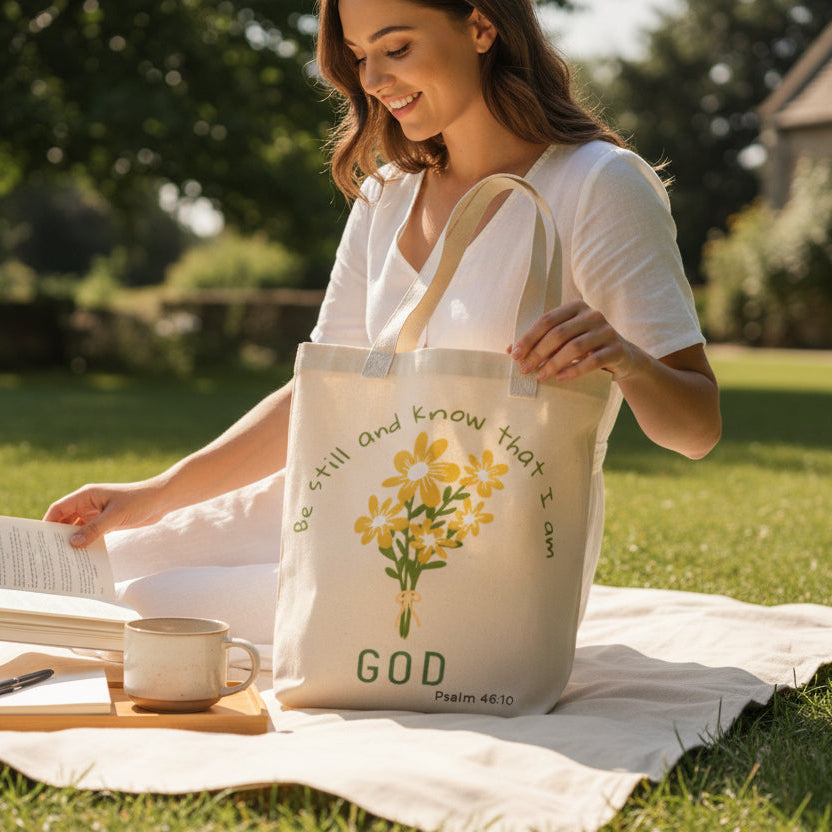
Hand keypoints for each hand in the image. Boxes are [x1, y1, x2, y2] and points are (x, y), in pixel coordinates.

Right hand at [43, 480, 167, 547]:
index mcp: (86, 495)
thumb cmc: (139, 501)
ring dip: (72, 541)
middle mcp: (88, 503)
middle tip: (48, 554)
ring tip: (63, 559)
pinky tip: (81, 557)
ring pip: (77, 528)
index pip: (59, 509)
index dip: (47, 523)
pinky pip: (90, 533)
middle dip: (57, 535)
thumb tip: (72, 543)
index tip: (40, 540)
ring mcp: (97, 513)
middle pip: (65, 520)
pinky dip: (85, 543)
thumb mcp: (116, 516)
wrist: (162, 499)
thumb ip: (95, 529)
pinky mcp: (107, 522)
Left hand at [509, 300, 643, 382]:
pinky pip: (592, 361)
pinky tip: (560, 378)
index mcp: (576, 307)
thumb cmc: (586, 347)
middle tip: (525, 369)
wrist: (622, 358)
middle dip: (538, 353)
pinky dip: (574, 370)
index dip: (529, 337)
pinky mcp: (617, 349)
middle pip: (558, 333)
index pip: (547, 320)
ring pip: (574, 347)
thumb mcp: (564, 341)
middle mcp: (592, 315)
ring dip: (553, 363)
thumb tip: (510, 350)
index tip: (515, 355)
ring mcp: (606, 331)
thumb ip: (541, 342)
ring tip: (540, 376)